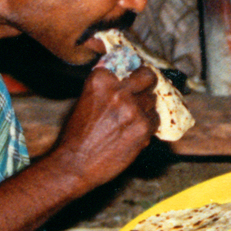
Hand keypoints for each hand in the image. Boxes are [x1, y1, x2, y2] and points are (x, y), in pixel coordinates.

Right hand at [43, 65, 159, 191]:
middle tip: (143, 92)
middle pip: (148, 77)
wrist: (75, 164)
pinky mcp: (144, 127)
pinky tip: (133, 133)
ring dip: (145, 109)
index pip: (127, 66)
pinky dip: (148, 126)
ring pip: (152, 101)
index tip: (129, 81)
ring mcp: (133, 108)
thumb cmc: (77, 135)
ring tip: (129, 122)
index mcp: (101, 79)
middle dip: (147, 83)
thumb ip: (106, 88)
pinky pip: (155, 120)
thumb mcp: (86, 100)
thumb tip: (129, 80)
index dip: (129, 76)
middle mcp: (118, 90)